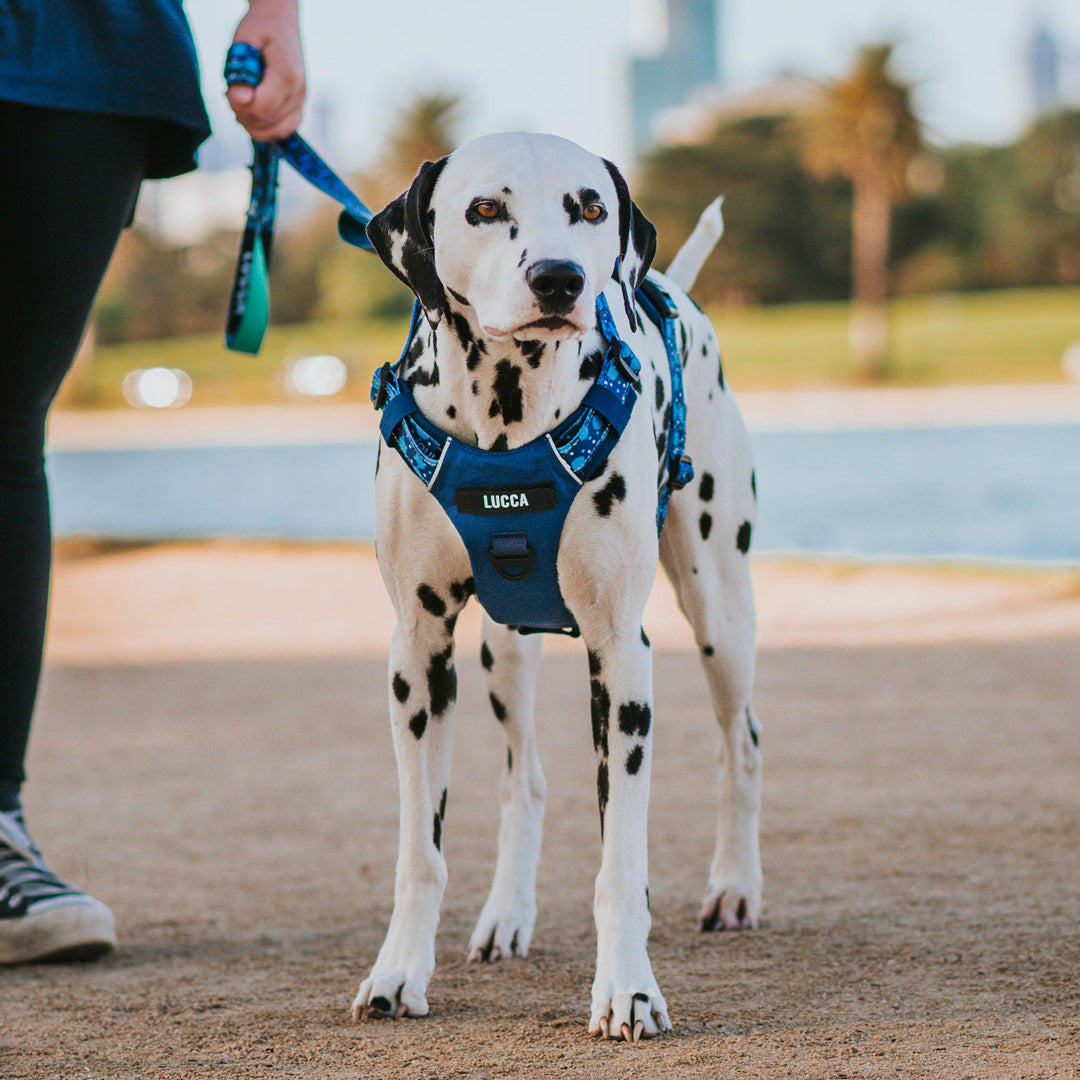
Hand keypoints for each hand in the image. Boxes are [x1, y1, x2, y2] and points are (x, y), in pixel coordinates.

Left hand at [226, 0, 305, 139]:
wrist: (281, 22)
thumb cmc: (260, 28)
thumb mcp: (243, 39)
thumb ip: (240, 69)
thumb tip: (240, 99)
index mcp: (287, 76)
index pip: (261, 109)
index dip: (238, 105)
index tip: (228, 89)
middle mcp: (298, 93)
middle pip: (265, 123)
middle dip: (242, 113)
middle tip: (232, 92)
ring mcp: (300, 103)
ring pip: (273, 132)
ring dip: (251, 123)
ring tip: (242, 101)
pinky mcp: (298, 109)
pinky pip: (281, 130)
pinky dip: (263, 127)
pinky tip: (253, 110)